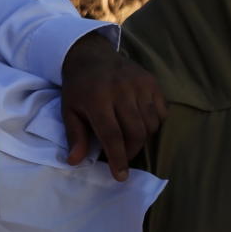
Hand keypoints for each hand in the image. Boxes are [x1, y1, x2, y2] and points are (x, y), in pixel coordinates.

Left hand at [60, 32, 165, 180]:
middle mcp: (120, 91)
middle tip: (122, 154)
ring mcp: (139, 84)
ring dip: (142, 137)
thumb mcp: (69, 110)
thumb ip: (75, 136)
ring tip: (128, 136)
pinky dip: (153, 122)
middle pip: (135, 133)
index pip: (112, 136)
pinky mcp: (151, 81)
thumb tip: (75, 161)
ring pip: (150, 125)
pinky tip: (139, 121)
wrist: (90, 55)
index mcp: (97, 100)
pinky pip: (161, 112)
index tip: (121, 176)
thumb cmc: (78, 87)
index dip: (118, 158)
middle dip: (130, 150)